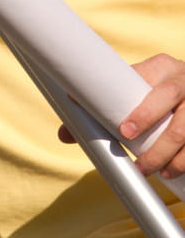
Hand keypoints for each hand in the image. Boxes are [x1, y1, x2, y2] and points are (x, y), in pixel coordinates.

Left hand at [57, 53, 184, 178]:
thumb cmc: (155, 91)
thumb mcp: (136, 90)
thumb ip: (106, 107)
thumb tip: (64, 134)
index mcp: (160, 66)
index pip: (142, 77)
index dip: (135, 106)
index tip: (123, 130)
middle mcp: (182, 79)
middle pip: (168, 96)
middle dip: (148, 121)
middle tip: (127, 140)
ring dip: (167, 153)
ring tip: (147, 169)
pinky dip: (184, 160)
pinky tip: (171, 171)